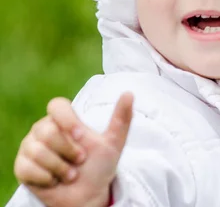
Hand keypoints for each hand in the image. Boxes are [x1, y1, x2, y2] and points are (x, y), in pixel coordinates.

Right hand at [14, 93, 133, 206]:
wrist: (88, 195)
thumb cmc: (99, 167)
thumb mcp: (114, 143)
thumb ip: (122, 118)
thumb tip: (129, 93)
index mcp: (63, 120)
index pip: (57, 105)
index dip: (68, 120)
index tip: (82, 136)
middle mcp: (43, 130)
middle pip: (46, 130)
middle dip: (68, 150)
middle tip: (80, 160)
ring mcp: (30, 148)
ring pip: (37, 150)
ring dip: (60, 167)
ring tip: (70, 173)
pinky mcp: (22, 167)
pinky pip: (27, 168)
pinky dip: (47, 178)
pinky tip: (55, 180)